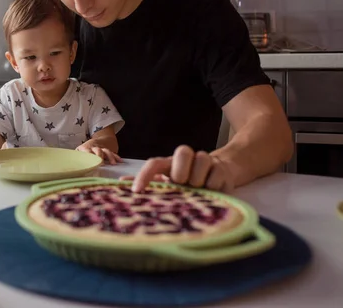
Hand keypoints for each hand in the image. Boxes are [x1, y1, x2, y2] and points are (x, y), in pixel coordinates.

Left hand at [76, 140, 122, 164]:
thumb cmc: (84, 151)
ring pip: (107, 151)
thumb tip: (71, 168)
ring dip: (110, 157)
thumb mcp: (78, 152)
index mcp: (85, 149)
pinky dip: (116, 157)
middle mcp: (94, 148)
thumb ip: (76, 158)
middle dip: (100, 156)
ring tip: (113, 164)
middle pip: (98, 150)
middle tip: (101, 163)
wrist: (95, 141)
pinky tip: (120, 161)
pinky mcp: (108, 150)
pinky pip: (113, 153)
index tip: (91, 162)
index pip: (87, 151)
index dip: (89, 156)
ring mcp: (102, 149)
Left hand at [119, 145, 235, 192]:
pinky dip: (212, 186)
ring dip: (198, 178)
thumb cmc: (187, 183)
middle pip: (183, 151)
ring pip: (202, 159)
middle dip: (181, 169)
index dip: (144, 175)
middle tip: (182, 184)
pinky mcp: (221, 170)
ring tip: (198, 190)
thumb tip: (121, 182)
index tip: (137, 191)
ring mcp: (205, 162)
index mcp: (169, 164)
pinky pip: (216, 175)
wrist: (218, 176)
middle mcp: (187, 160)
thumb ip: (148, 183)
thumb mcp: (168, 185)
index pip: (154, 164)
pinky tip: (211, 192)